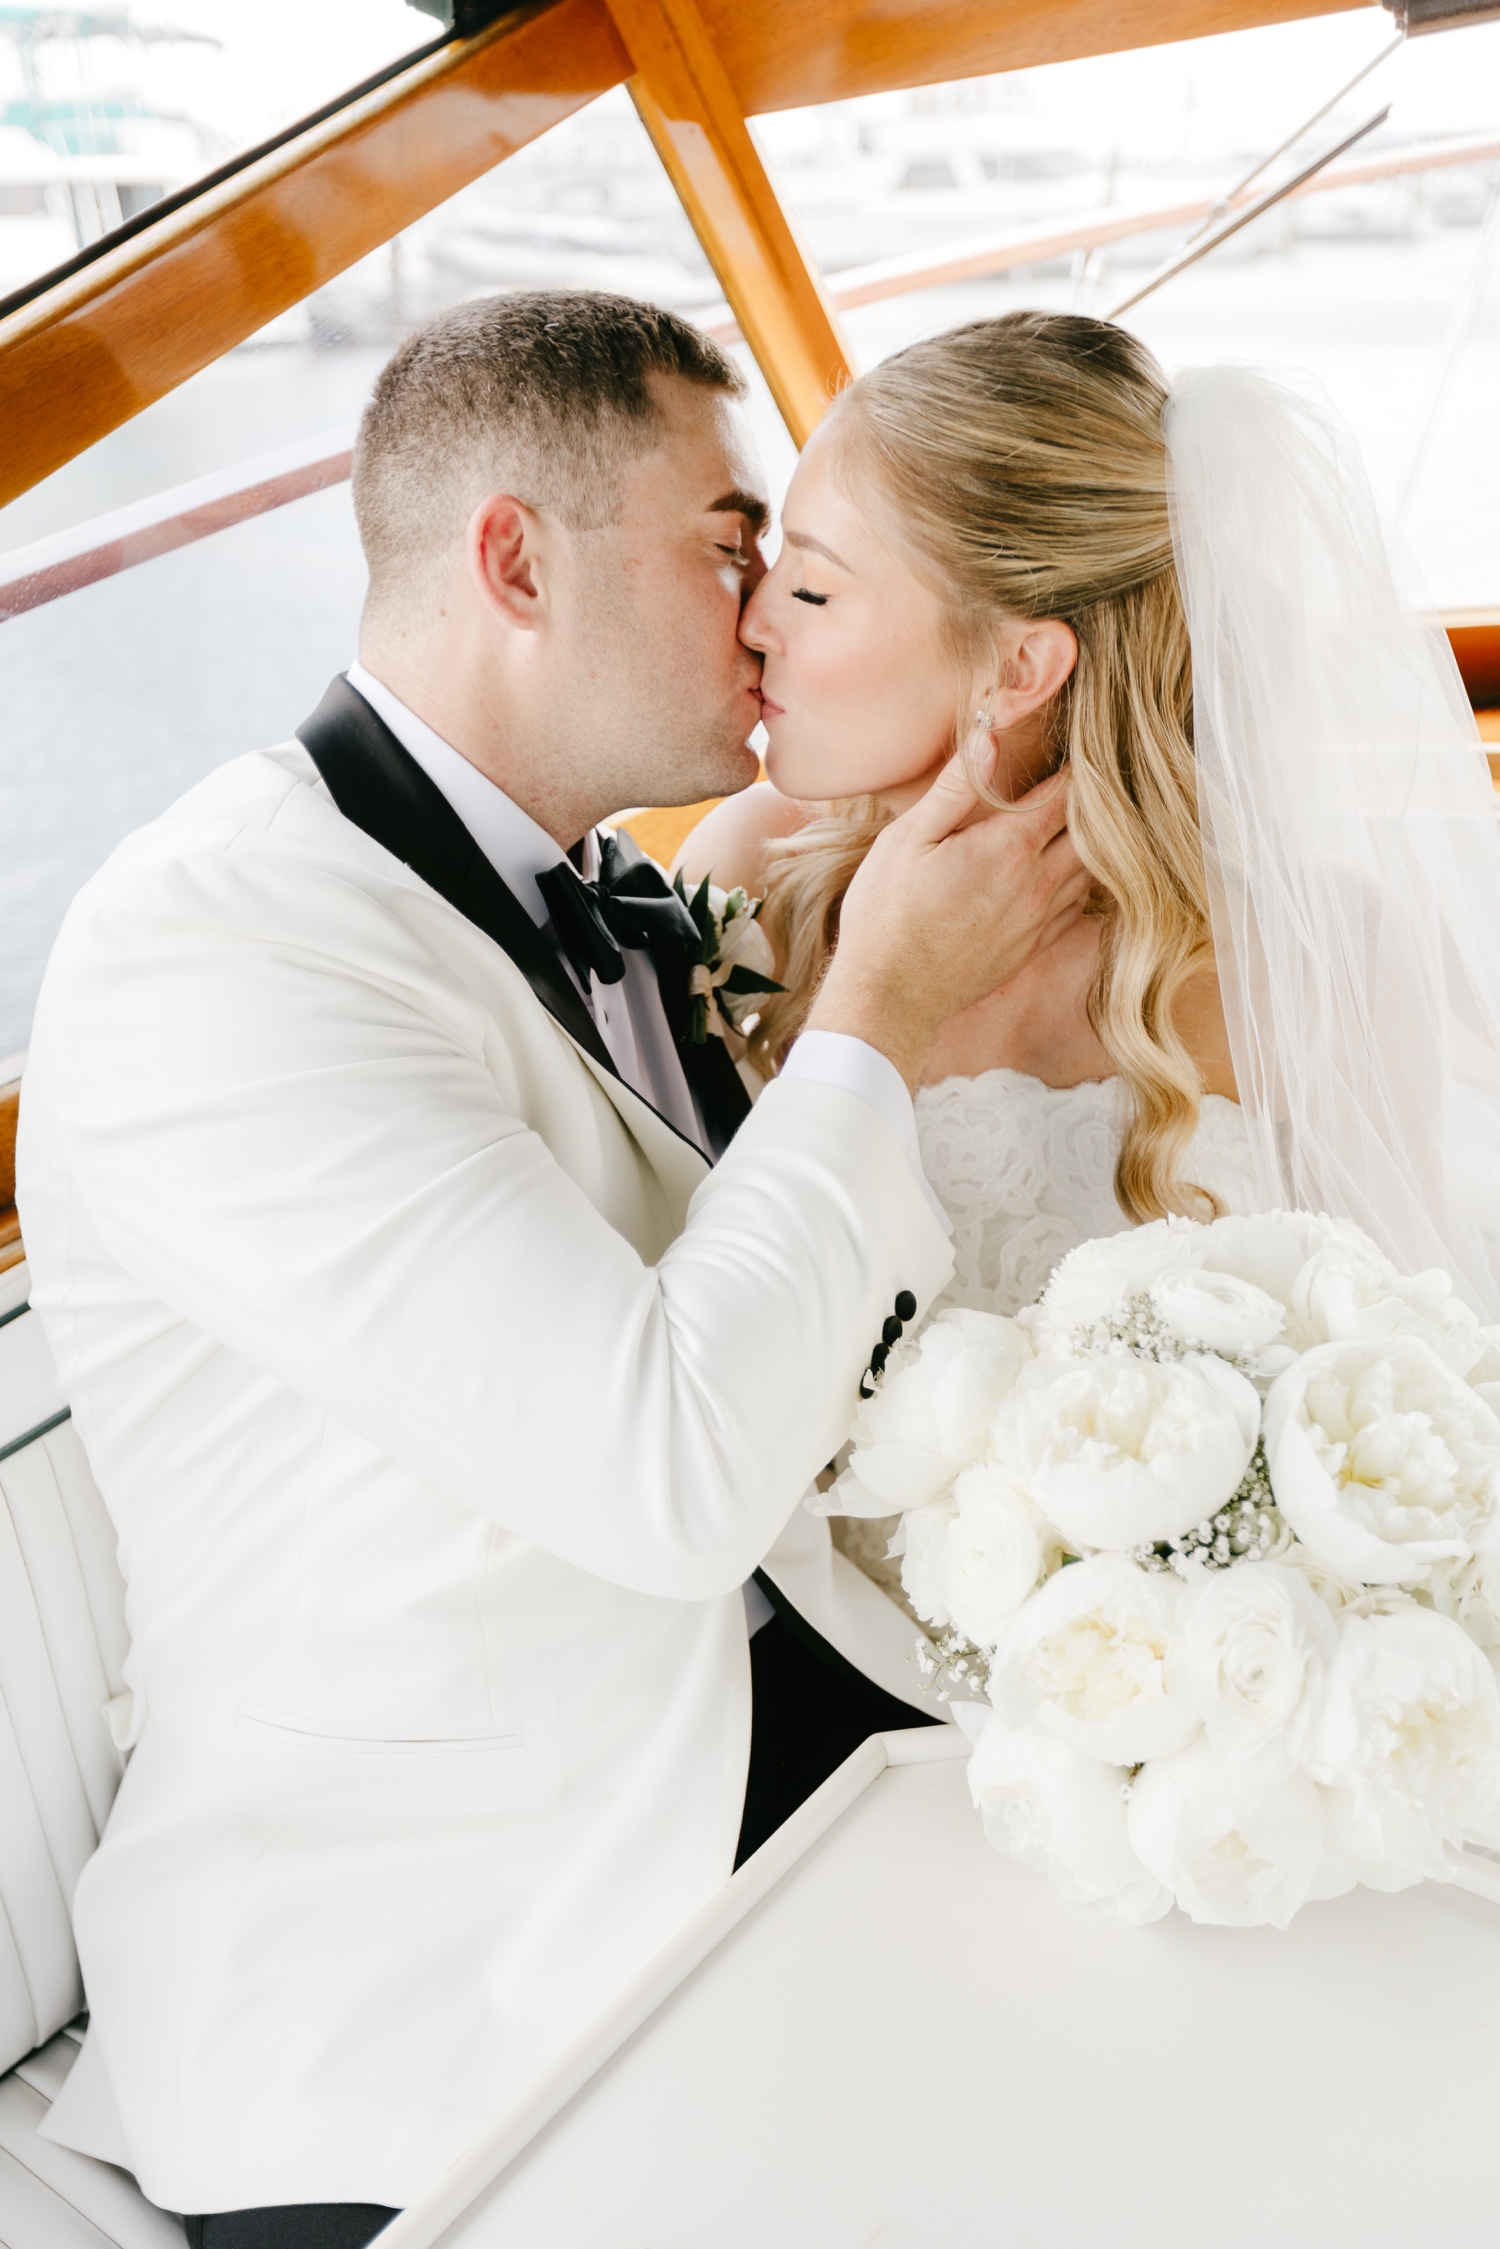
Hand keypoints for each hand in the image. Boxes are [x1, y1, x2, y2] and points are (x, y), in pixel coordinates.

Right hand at [805, 749, 1089, 1090]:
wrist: (889, 996)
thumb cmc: (887, 913)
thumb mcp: (907, 839)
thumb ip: (955, 788)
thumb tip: (989, 737)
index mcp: (1007, 848)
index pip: (1067, 795)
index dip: (1080, 768)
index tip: (1081, 749)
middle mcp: (1036, 884)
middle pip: (1094, 834)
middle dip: (1096, 807)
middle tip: (1092, 783)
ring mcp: (1038, 920)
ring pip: (1092, 872)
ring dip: (1092, 845)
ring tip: (1085, 822)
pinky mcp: (1032, 948)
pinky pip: (1076, 908)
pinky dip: (1079, 884)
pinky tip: (1064, 872)